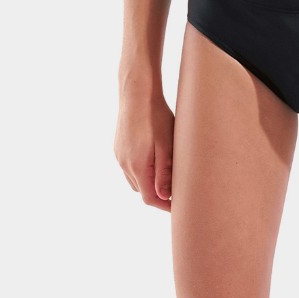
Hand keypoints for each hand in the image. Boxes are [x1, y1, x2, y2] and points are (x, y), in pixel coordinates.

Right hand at [114, 90, 174, 211]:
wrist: (137, 92)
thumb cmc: (155, 116)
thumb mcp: (166, 144)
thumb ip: (164, 172)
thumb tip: (164, 197)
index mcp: (136, 166)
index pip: (150, 198)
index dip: (165, 205)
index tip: (180, 206)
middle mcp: (124, 164)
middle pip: (142, 191)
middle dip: (158, 195)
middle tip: (178, 191)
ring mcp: (119, 155)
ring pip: (135, 180)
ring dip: (149, 182)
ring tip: (168, 176)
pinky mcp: (118, 147)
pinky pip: (129, 167)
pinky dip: (142, 171)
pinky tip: (154, 160)